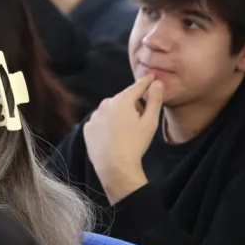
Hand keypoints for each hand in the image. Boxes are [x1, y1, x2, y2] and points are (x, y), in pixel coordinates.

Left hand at [83, 75, 163, 203]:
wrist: (115, 167)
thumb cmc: (135, 144)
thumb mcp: (150, 121)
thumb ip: (154, 99)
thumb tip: (157, 83)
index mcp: (122, 100)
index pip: (136, 87)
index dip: (146, 82)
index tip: (151, 77)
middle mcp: (105, 104)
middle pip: (123, 100)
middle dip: (132, 106)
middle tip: (138, 123)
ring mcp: (94, 117)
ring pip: (110, 111)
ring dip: (118, 115)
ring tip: (125, 133)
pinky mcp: (87, 128)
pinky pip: (100, 122)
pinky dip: (106, 125)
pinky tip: (112, 137)